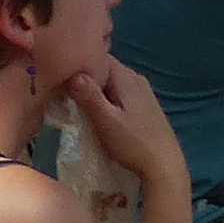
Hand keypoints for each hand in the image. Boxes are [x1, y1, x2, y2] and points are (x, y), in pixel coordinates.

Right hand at [62, 54, 191, 199]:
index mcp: (127, 78)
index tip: (60, 73)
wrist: (164, 165)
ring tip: (74, 101)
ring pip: (111, 83)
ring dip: (94, 90)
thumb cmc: (133, 143)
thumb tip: (74, 73)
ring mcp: (141, 92)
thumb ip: (90, 97)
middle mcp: (136, 79)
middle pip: (104, 69)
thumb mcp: (107, 121)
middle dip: (84, 77)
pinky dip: (105, 98)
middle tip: (61, 90)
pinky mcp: (143, 105)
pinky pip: (118, 93)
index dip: (79, 62)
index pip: (99, 57)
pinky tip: (96, 111)